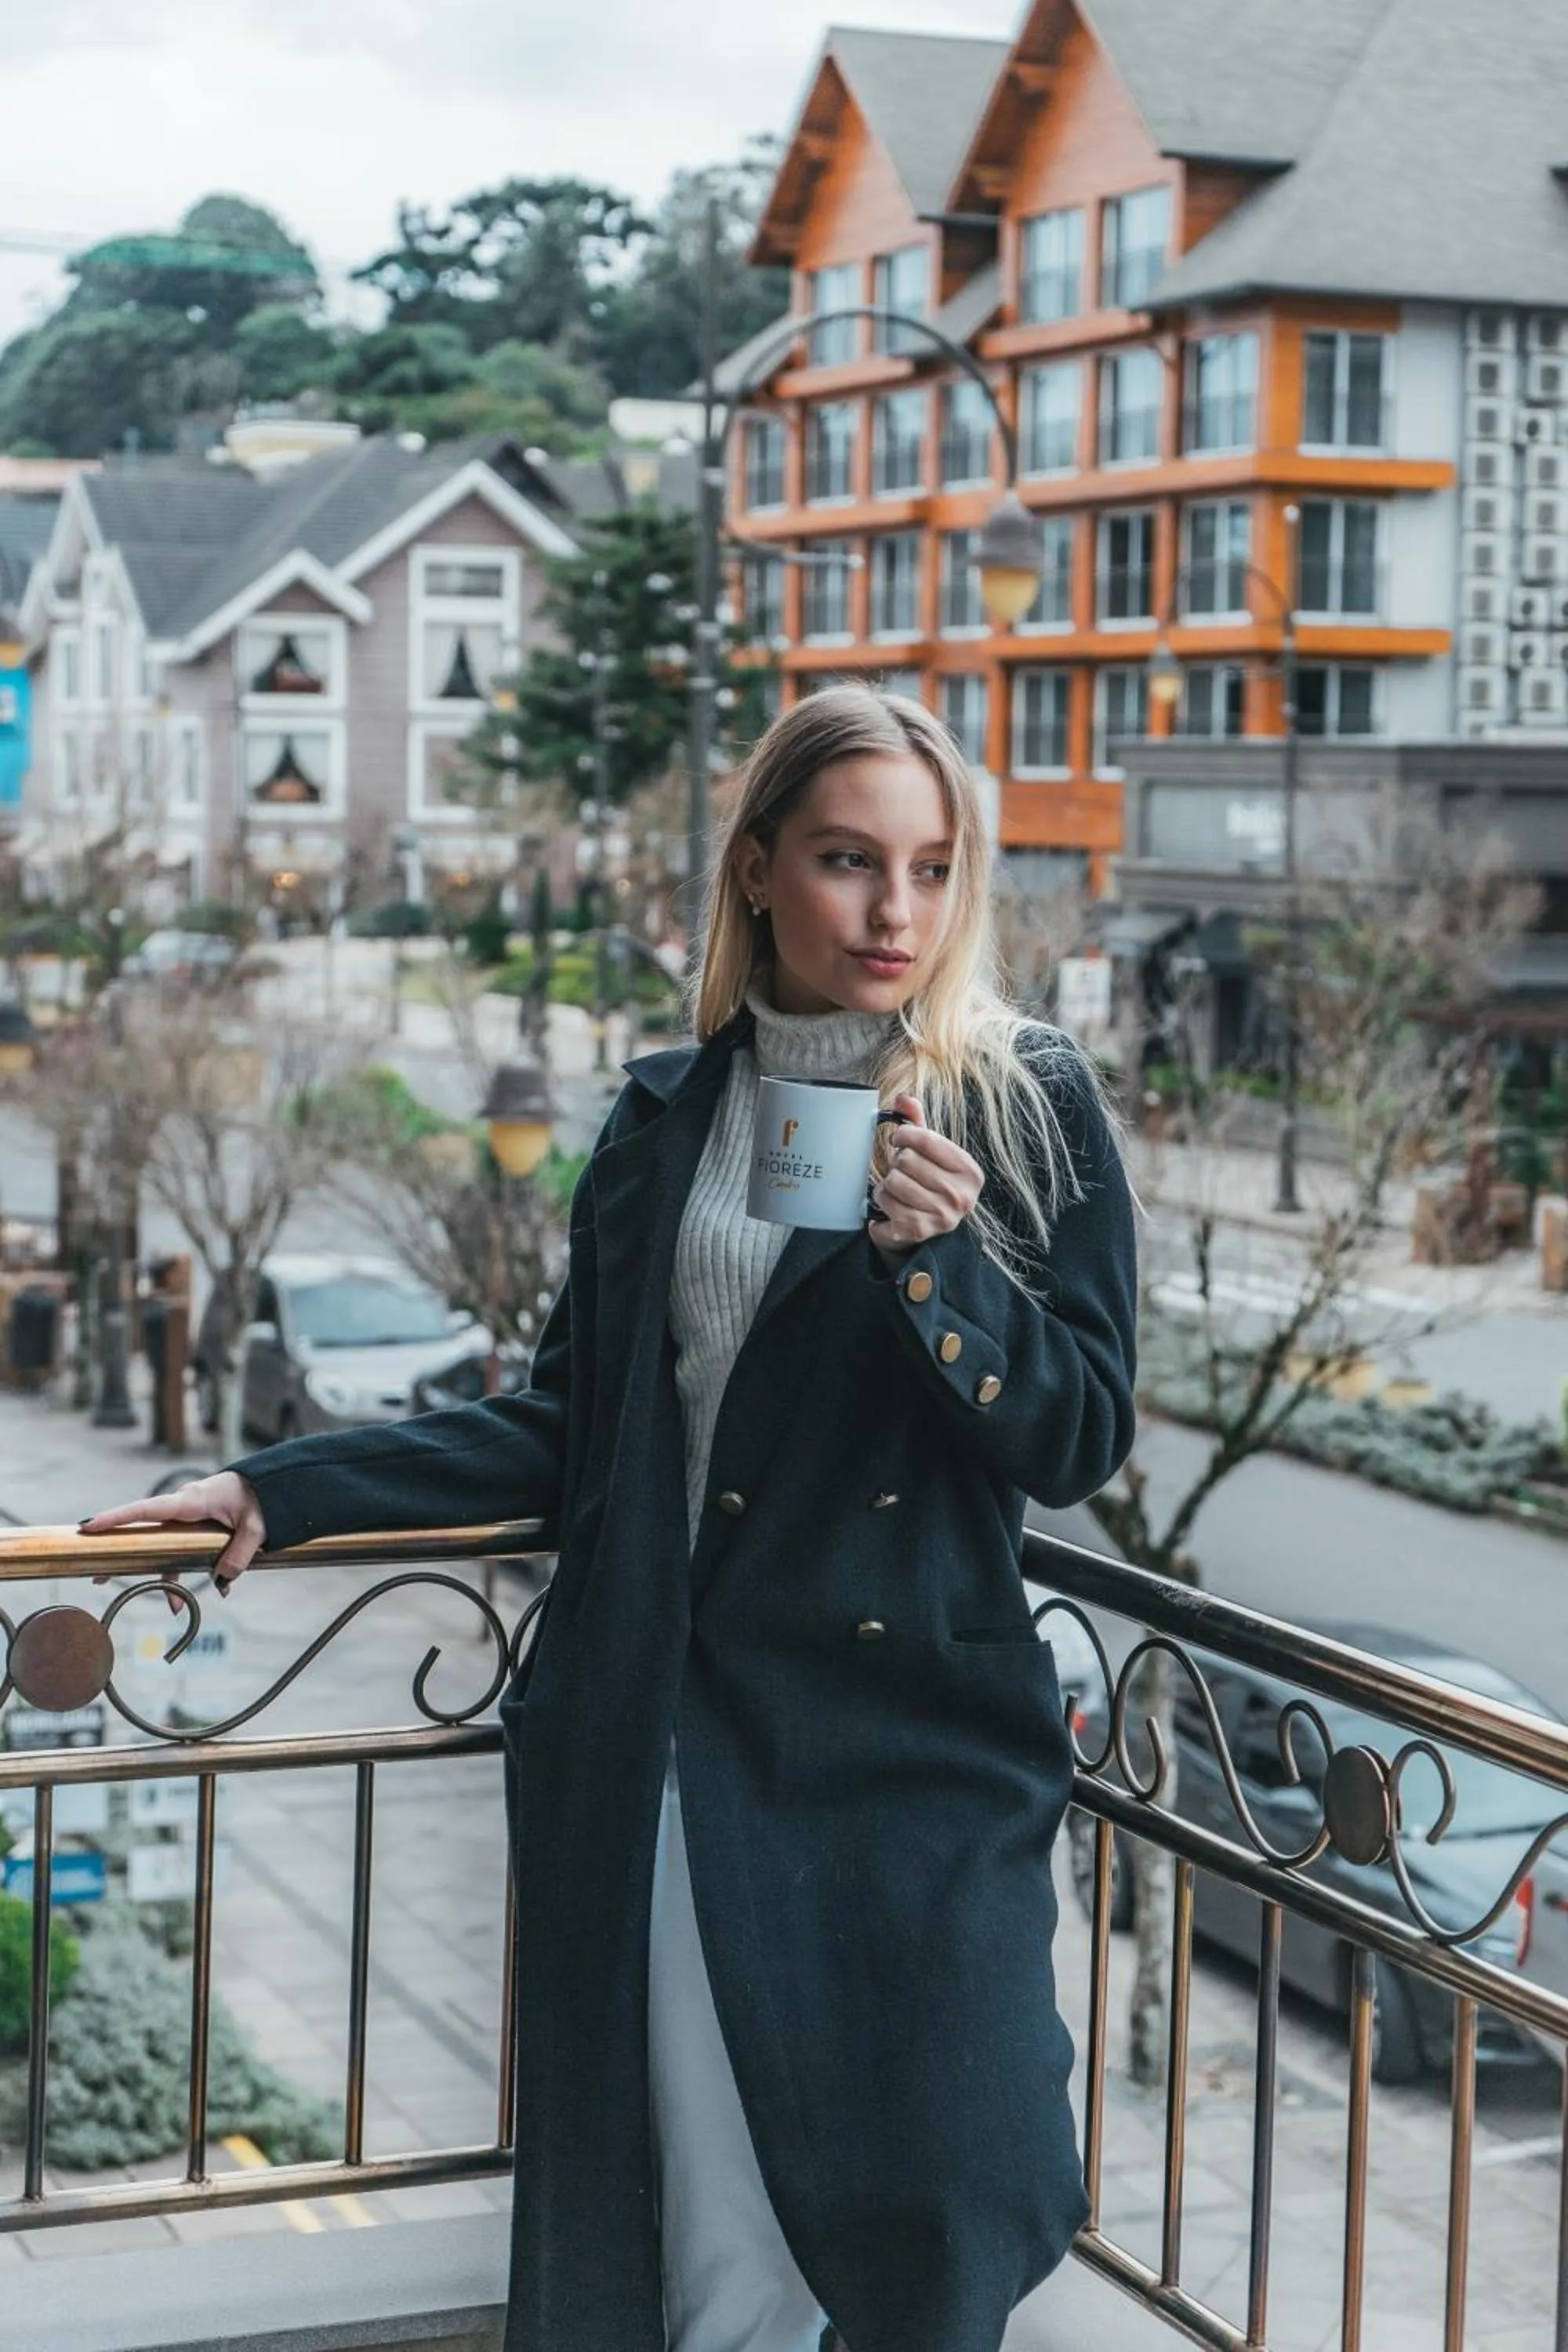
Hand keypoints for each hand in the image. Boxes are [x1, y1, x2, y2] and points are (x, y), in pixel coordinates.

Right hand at [79, 1472, 267, 1610]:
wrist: (271, 1483)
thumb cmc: (261, 1497)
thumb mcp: (256, 1527)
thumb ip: (239, 1554)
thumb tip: (222, 1581)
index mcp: (191, 1501)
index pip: (146, 1509)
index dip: (115, 1519)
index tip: (89, 1527)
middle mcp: (182, 1507)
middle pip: (143, 1533)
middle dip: (122, 1557)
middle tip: (97, 1578)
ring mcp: (187, 1517)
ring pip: (164, 1549)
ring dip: (170, 1578)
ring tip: (173, 1607)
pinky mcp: (196, 1526)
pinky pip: (185, 1551)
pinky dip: (198, 1571)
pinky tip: (220, 1590)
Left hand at [868, 1095, 983, 1259]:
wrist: (929, 1229)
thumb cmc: (930, 1183)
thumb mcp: (931, 1153)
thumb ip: (918, 1123)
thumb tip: (902, 1098)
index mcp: (970, 1172)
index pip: (927, 1140)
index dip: (904, 1134)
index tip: (898, 1139)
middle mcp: (960, 1196)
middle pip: (906, 1161)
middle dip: (897, 1163)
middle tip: (901, 1171)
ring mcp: (940, 1216)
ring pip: (892, 1181)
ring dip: (886, 1183)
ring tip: (896, 1189)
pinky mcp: (917, 1231)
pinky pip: (884, 1203)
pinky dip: (880, 1202)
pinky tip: (890, 1206)